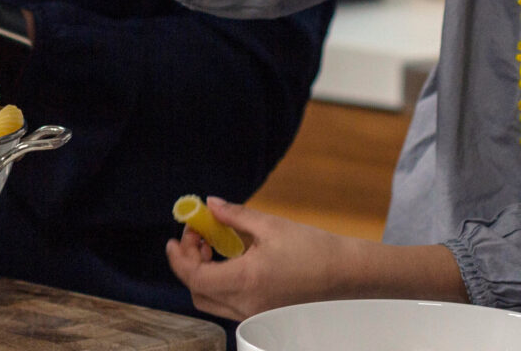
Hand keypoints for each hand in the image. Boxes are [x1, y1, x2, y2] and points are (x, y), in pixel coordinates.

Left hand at [165, 199, 355, 321]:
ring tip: (212, 246)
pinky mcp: (261, 316)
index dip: (179, 258)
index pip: (196, 277)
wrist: (345, 275)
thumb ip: (235, 215)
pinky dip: (219, 284)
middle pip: (198, 292)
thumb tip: (209, 204)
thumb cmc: (312, 249)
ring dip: (202, 274)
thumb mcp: (271, 225)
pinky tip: (230, 260)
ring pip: (211, 301)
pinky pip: (227, 304)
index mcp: (247, 281)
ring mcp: (254, 315)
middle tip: (196, 236)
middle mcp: (247, 305)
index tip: (175, 237)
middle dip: (188, 263)